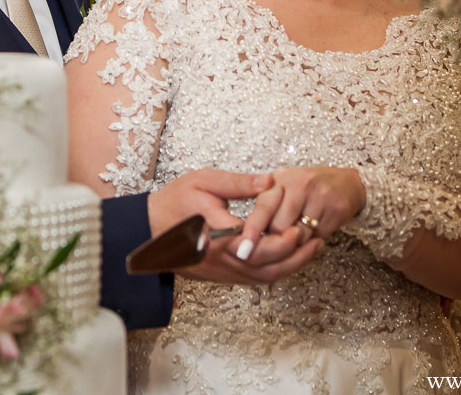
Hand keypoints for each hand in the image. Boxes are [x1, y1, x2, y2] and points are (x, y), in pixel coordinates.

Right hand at [148, 168, 320, 284]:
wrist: (147, 229)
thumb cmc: (174, 202)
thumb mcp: (204, 181)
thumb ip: (238, 183)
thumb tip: (269, 181)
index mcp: (217, 234)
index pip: (257, 244)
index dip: (283, 239)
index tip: (299, 227)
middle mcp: (221, 258)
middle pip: (266, 265)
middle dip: (294, 254)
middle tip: (312, 238)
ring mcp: (222, 270)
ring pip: (263, 276)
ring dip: (290, 265)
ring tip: (311, 248)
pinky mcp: (222, 275)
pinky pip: (254, 279)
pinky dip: (276, 270)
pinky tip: (289, 257)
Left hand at [240, 166, 365, 254]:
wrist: (346, 183)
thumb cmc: (308, 188)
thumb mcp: (284, 187)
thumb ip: (266, 205)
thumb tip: (247, 235)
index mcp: (281, 178)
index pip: (263, 207)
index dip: (252, 231)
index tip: (242, 250)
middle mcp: (300, 184)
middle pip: (279, 227)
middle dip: (276, 237)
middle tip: (280, 234)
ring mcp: (320, 195)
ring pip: (298, 235)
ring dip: (295, 240)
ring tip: (299, 227)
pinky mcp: (336, 209)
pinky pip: (316, 236)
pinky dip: (312, 238)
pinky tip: (315, 226)